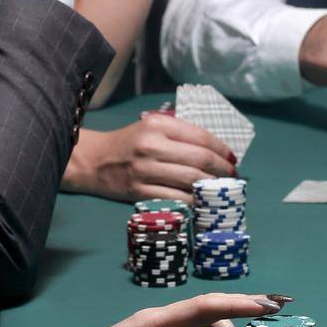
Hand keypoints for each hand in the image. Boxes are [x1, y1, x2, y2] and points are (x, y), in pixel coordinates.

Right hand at [63, 117, 237, 200]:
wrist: (93, 161)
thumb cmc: (128, 142)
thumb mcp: (150, 126)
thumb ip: (178, 131)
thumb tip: (215, 147)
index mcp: (157, 125)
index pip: (200, 136)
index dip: (221, 149)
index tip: (232, 157)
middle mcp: (151, 146)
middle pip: (200, 160)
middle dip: (222, 169)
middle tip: (232, 175)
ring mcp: (145, 170)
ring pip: (190, 180)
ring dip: (211, 187)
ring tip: (219, 188)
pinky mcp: (139, 192)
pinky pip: (175, 198)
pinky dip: (193, 201)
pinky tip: (200, 200)